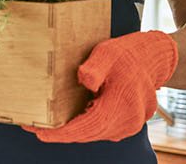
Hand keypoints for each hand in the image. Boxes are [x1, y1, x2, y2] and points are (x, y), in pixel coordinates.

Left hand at [24, 30, 177, 142]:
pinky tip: (65, 119)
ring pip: (92, 133)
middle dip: (59, 132)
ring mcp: (127, 126)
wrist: (153, 59)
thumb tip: (84, 79)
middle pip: (87, 134)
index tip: (40, 132)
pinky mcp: (125, 124)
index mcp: (122, 106)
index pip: (87, 126)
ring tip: (44, 123)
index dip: (62, 132)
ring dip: (70, 130)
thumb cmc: (128, 54)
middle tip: (32, 125)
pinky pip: (99, 129)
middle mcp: (127, 122)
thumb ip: (95, 67)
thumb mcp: (108, 53)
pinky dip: (81, 127)